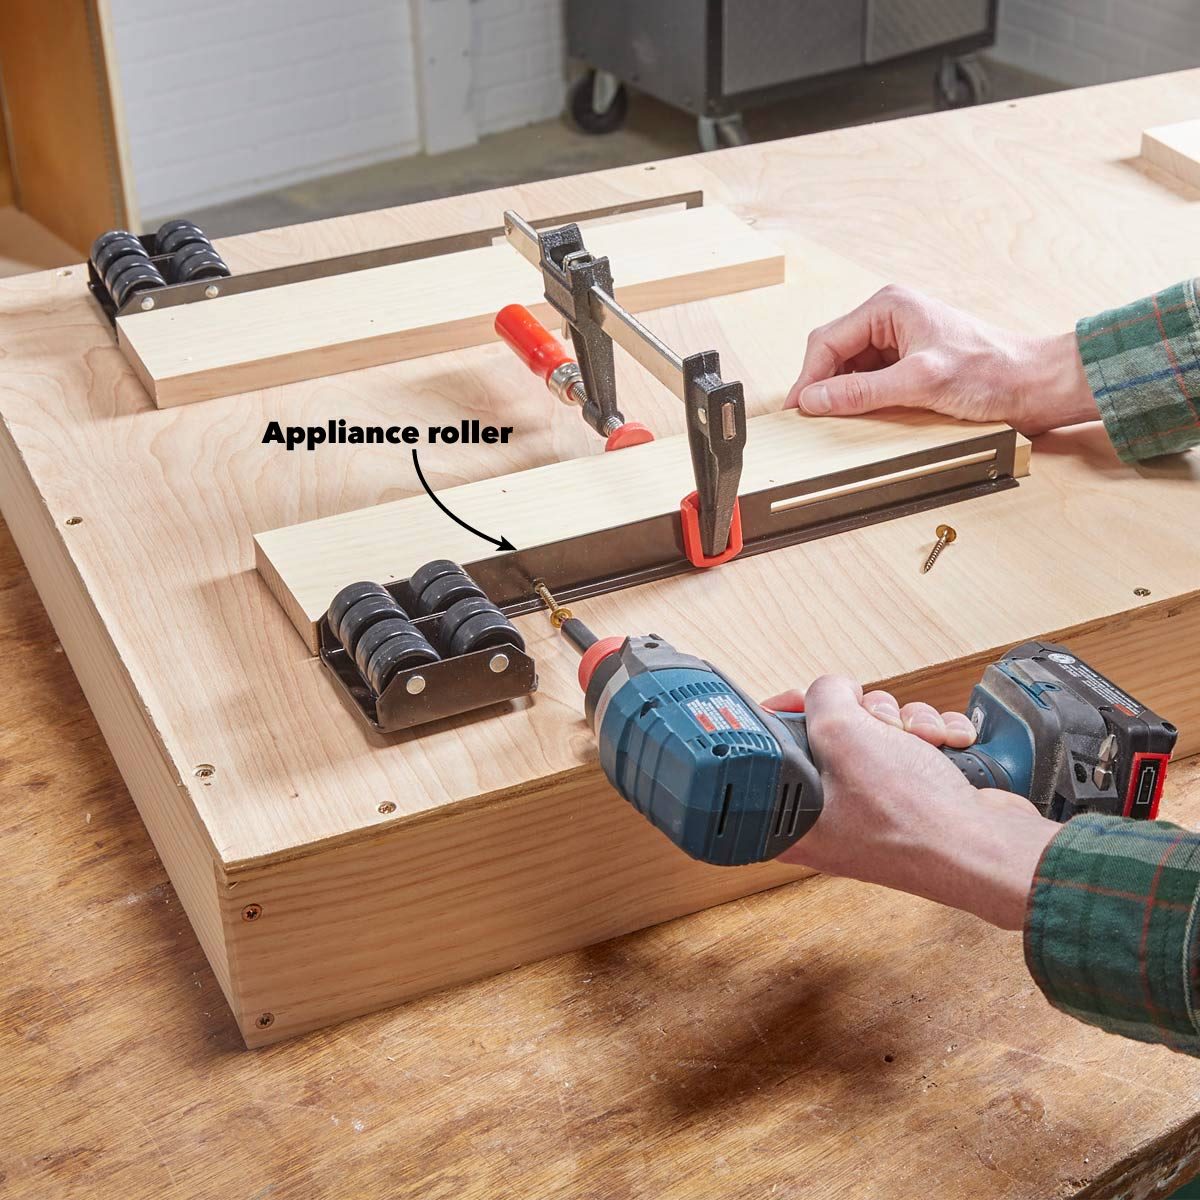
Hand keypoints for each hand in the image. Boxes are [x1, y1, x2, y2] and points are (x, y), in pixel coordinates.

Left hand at [764, 676, 1059, 929]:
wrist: (984, 846)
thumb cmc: (908, 814)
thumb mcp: (840, 733)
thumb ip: (823, 696)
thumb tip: (834, 689)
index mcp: (795, 820)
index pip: (774, 752)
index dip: (788, 715)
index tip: (800, 699)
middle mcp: (832, 818)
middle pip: (834, 732)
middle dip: (865, 715)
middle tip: (878, 728)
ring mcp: (876, 809)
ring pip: (880, 732)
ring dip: (908, 722)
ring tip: (923, 740)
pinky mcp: (914, 799)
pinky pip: (913, 747)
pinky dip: (935, 737)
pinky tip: (947, 746)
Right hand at [786, 286, 1098, 436]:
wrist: (1035, 384)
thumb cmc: (991, 372)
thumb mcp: (919, 383)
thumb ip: (862, 391)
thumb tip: (814, 400)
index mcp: (888, 308)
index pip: (827, 341)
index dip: (807, 378)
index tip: (797, 411)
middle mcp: (889, 318)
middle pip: (832, 353)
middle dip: (820, 385)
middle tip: (809, 420)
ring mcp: (898, 340)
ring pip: (848, 368)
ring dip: (841, 394)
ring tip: (837, 421)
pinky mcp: (908, 362)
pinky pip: (869, 380)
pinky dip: (860, 400)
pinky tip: (861, 417)